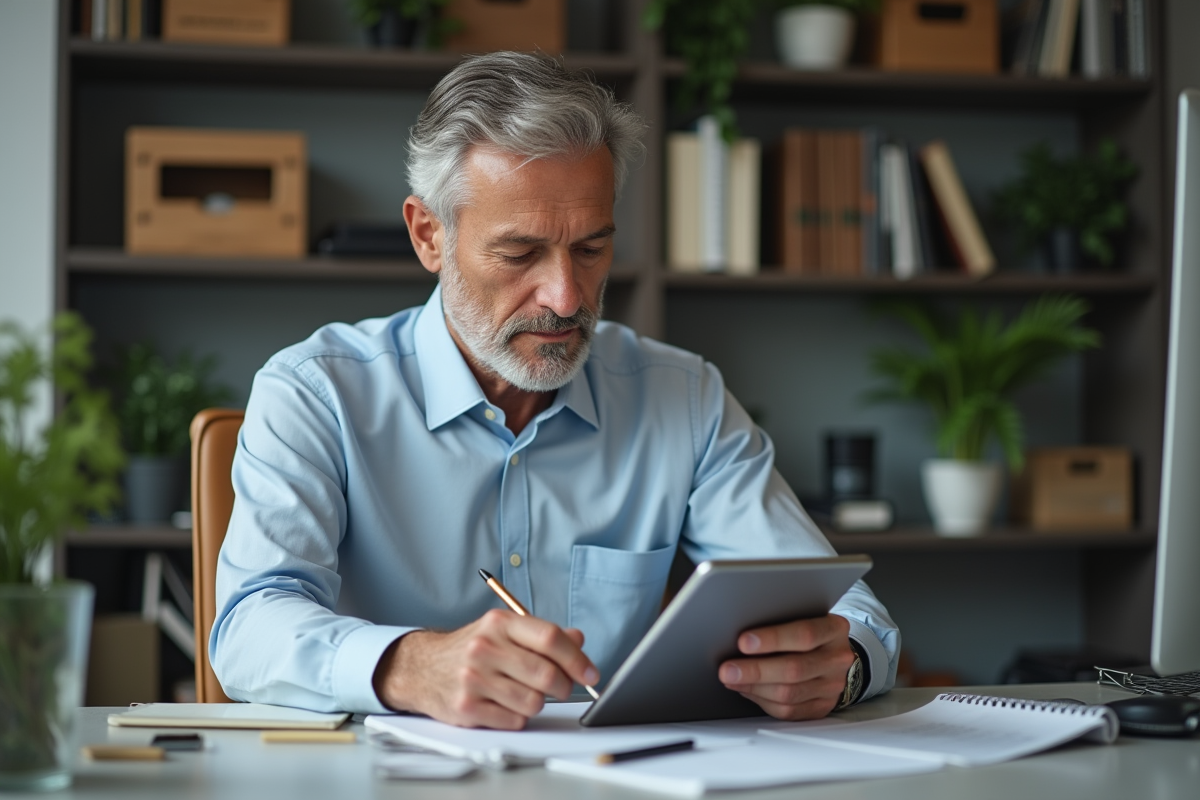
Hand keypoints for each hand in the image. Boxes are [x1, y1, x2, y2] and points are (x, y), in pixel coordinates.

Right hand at [372, 609, 599, 729]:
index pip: (550, 638)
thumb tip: (579, 640)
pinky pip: (514, 720)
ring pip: (533, 702)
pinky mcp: (466, 707)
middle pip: (546, 674)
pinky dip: (517, 716)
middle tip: (563, 688)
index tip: (591, 673)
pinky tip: (504, 704)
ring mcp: (474, 678)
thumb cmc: (471, 648)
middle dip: (564, 686)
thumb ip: (541, 635)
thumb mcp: (503, 631)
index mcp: (499, 623)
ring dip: (537, 703)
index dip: (577, 659)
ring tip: (523, 693)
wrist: (422, 667)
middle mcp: (485, 647)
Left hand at [718, 613, 854, 720]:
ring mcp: (832, 686)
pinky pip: (789, 711)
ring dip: (754, 688)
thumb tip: (740, 638)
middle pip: (794, 669)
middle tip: (727, 669)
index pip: (804, 635)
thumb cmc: (809, 632)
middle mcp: (837, 659)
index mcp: (834, 630)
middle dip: (755, 671)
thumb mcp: (801, 617)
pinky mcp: (822, 707)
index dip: (772, 639)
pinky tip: (747, 690)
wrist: (834, 653)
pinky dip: (762, 701)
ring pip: (789, 694)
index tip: (743, 642)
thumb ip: (779, 623)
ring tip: (731, 679)